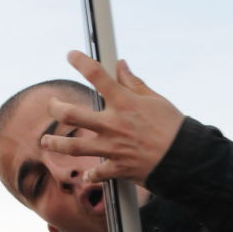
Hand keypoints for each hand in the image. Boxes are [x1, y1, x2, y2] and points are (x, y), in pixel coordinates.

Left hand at [40, 50, 184, 185]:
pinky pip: (97, 174)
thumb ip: (134, 83)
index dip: (80, 62)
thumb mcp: (156, 100)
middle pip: (72, 114)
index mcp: (124, 102)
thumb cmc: (174, 128)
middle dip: (56, 108)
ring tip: (46, 141)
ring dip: (56, 144)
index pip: (96, 75)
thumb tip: (121, 65)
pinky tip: (87, 175)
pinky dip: (91, 176)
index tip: (71, 55)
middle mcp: (112, 124)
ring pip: (74, 147)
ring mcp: (112, 148)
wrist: (186, 161)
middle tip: (52, 106)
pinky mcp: (118, 168)